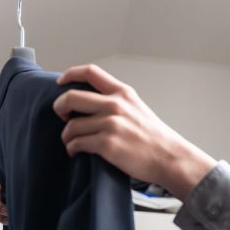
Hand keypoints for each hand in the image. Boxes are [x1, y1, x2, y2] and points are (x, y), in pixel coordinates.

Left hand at [52, 64, 216, 199]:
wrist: (170, 158)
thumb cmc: (155, 138)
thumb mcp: (138, 108)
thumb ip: (117, 102)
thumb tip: (90, 104)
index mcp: (123, 93)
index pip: (90, 72)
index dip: (70, 74)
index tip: (61, 82)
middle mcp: (115, 105)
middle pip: (71, 97)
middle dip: (59, 108)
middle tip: (62, 117)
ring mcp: (111, 124)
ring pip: (71, 125)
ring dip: (67, 136)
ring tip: (72, 142)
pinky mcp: (107, 144)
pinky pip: (76, 143)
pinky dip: (72, 149)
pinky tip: (76, 152)